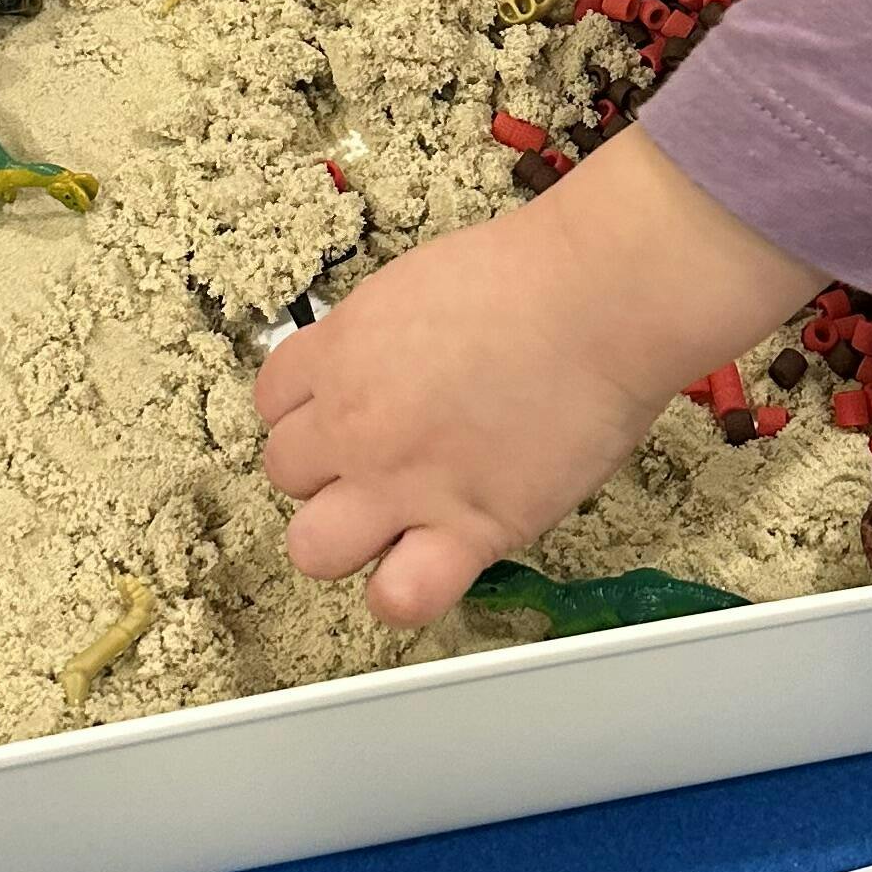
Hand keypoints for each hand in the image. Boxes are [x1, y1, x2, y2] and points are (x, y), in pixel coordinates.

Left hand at [257, 130, 819, 625]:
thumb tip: (377, 370)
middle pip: (286, 474)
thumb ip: (374, 338)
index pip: (271, 403)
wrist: (600, 300)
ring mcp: (404, 485)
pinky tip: (436, 561)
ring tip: (399, 518)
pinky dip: (407, 590)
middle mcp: (354, 425)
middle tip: (387, 454)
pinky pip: (400, 597)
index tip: (350, 408)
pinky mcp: (467, 530)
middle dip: (329, 468)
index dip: (311, 410)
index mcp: (339, 353)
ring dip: (348, 537)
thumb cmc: (528, 275)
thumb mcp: (413, 283)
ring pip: (313, 549)